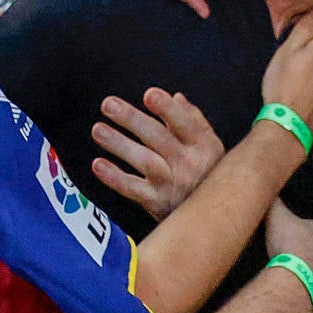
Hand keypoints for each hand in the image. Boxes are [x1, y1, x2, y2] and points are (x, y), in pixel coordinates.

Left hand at [90, 89, 225, 219]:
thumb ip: (193, 120)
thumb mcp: (211, 146)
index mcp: (202, 145)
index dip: (167, 109)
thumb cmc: (208, 175)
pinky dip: (115, 178)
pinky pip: (133, 190)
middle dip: (132, 119)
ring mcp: (171, 184)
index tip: (149, 95)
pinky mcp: (157, 203)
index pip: (185, 124)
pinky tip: (99, 165)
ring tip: (98, 130)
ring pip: (144, 161)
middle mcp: (188, 164)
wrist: (214, 217)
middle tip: (108, 105)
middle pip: (158, 138)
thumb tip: (176, 97)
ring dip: (119, 144)